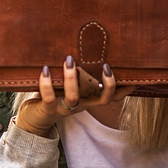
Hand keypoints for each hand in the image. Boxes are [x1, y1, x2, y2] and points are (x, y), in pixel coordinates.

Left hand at [15, 57, 135, 136]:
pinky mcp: (48, 109)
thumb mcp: (69, 85)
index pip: (112, 97)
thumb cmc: (53, 96)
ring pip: (74, 97)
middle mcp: (80, 105)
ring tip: (70, 59)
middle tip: (106, 65)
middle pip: (102, 100)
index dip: (125, 90)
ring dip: (72, 78)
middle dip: (108, 84)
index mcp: (88, 100)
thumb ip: (78, 72)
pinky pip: (49, 97)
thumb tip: (84, 46)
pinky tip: (45, 69)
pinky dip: (47, 83)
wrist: (33, 121)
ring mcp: (65, 108)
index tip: (135, 78)